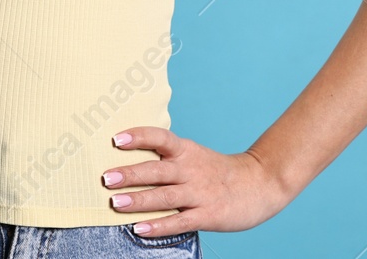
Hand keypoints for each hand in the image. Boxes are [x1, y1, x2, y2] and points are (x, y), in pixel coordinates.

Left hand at [100, 126, 291, 236]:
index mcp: (186, 151)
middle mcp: (190, 170)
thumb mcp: (194, 155)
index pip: (160, 138)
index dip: (138, 137)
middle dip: (130, 174)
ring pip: (164, 196)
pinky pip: (179, 221)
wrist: (260, 183)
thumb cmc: (218, 171)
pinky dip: (159, 226)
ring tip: (115, 203)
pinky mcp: (207, 215)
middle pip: (157, 170)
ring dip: (139, 200)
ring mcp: (199, 193)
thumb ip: (168, 158)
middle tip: (106, 178)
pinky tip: (139, 229)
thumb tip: (130, 161)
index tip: (116, 139)